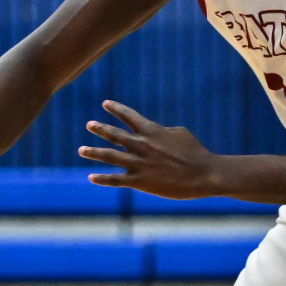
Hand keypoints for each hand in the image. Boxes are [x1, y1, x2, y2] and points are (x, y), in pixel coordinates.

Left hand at [78, 100, 218, 199]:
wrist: (204, 174)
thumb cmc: (195, 152)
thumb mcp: (180, 133)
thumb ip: (162, 130)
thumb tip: (154, 130)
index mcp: (152, 131)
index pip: (129, 116)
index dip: (116, 109)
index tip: (105, 103)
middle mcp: (142, 145)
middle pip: (114, 134)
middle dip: (100, 128)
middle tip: (89, 124)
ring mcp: (139, 163)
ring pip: (109, 156)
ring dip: (93, 152)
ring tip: (81, 149)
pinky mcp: (140, 181)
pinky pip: (116, 180)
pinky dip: (102, 178)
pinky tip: (91, 177)